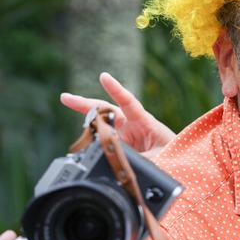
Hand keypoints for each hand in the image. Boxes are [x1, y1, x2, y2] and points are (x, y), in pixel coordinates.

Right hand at [60, 72, 175, 156]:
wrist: (175, 163)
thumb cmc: (172, 152)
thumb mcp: (162, 155)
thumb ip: (144, 158)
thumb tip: (125, 162)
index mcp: (144, 121)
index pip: (128, 102)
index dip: (116, 89)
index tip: (104, 77)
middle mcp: (130, 125)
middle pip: (105, 111)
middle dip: (84, 104)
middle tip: (65, 98)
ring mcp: (122, 135)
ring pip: (100, 128)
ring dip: (89, 131)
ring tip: (82, 140)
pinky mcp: (118, 146)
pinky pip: (103, 144)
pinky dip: (93, 147)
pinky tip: (87, 152)